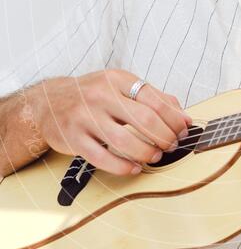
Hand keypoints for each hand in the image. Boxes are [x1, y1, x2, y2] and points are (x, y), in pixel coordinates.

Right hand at [29, 69, 191, 175]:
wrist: (48, 101)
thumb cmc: (92, 94)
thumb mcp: (121, 85)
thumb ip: (154, 98)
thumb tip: (184, 117)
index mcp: (117, 79)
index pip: (155, 99)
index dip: (174, 118)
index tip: (184, 131)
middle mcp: (101, 95)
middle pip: (144, 120)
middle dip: (164, 137)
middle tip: (171, 146)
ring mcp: (85, 117)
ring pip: (124, 141)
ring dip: (146, 153)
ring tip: (155, 156)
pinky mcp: (74, 138)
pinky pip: (102, 158)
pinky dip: (123, 167)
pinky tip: (134, 168)